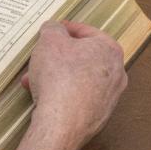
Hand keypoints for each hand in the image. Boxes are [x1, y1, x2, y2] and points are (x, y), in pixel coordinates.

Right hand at [22, 20, 127, 149]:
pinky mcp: (98, 115)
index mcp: (109, 50)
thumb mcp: (49, 40)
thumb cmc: (59, 77)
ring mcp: (109, 97)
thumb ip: (53, 29)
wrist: (62, 122)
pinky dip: (62, 93)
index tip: (53, 30)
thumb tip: (54, 28)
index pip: (86, 32)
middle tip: (41, 56)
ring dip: (57, 75)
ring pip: (79, 78)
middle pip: (83, 57)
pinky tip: (43, 96)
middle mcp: (116, 73)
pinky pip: (78, 97)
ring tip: (34, 79)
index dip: (66, 28)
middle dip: (58, 56)